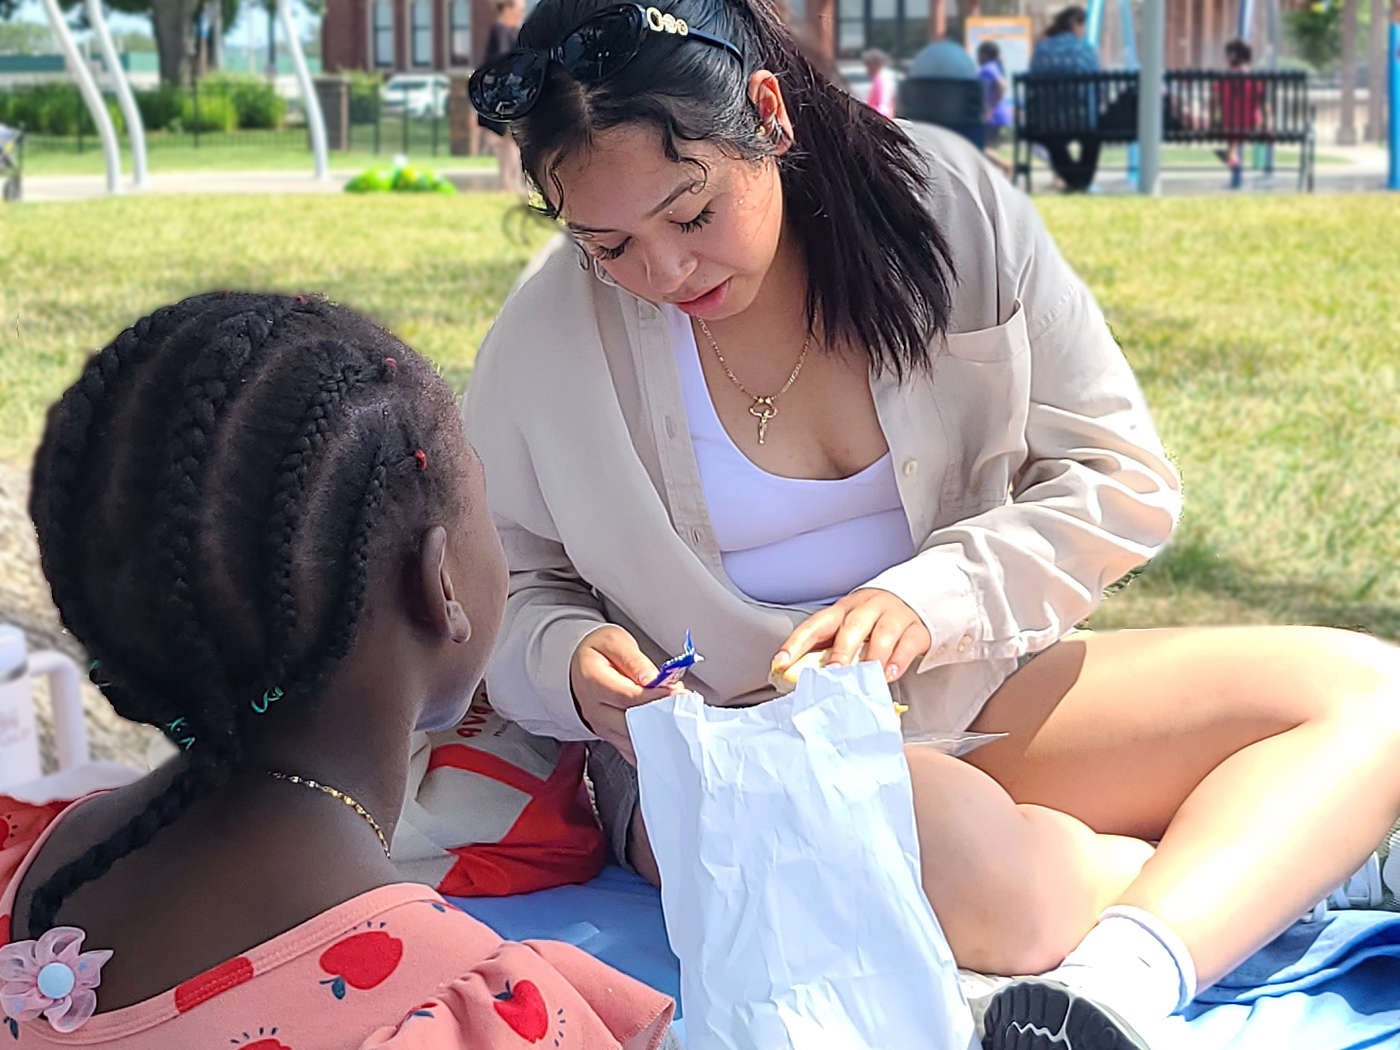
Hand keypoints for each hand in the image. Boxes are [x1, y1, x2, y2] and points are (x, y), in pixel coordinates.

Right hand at [570, 626, 676, 762]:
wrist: (580, 665)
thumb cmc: (599, 651)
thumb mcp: (615, 642)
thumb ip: (634, 660)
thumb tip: (652, 679)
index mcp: (592, 681)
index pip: (628, 696)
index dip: (655, 696)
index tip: (677, 692)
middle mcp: (594, 709)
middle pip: (631, 723)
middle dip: (661, 715)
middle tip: (683, 705)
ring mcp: (601, 726)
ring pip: (633, 740)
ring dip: (658, 730)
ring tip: (677, 715)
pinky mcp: (610, 736)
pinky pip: (632, 749)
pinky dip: (651, 744)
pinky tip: (666, 731)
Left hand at [774, 589, 931, 682]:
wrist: (914, 601)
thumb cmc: (872, 622)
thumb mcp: (847, 629)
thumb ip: (827, 650)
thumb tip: (795, 675)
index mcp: (842, 609)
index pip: (815, 625)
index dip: (796, 644)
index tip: (780, 663)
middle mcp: (866, 608)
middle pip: (852, 626)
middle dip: (841, 651)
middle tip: (833, 673)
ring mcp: (893, 616)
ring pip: (883, 633)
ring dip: (872, 656)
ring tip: (866, 677)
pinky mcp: (916, 629)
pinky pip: (908, 642)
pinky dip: (899, 660)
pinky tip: (890, 674)